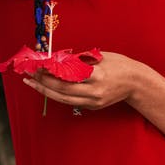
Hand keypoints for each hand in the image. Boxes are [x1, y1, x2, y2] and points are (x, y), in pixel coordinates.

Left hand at [23, 52, 138, 110]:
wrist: (136, 83)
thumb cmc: (118, 64)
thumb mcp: (99, 57)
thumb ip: (78, 60)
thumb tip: (55, 60)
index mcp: (97, 76)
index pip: (68, 76)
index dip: (51, 73)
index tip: (38, 66)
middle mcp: (95, 92)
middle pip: (62, 90)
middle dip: (43, 83)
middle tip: (29, 75)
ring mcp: (93, 102)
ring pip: (64, 99)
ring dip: (45, 91)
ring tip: (32, 83)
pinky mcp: (93, 107)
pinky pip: (71, 101)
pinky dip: (58, 94)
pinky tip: (47, 87)